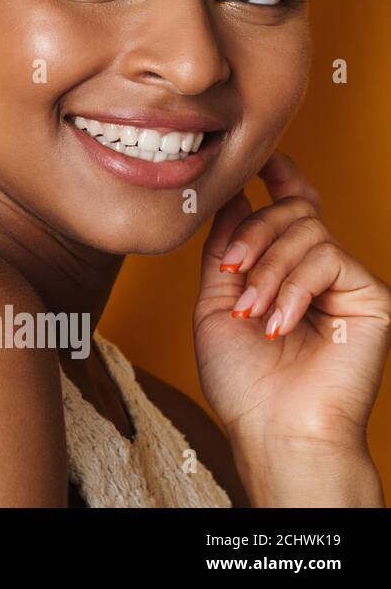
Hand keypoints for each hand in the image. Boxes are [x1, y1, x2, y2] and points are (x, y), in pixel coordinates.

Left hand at [195, 151, 390, 462]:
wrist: (275, 429)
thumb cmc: (243, 381)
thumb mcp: (215, 303)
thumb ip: (225, 250)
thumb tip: (233, 198)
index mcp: (285, 273)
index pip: (291, 212)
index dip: (281, 180)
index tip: (262, 159)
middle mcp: (320, 273)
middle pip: (292, 212)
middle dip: (253, 234)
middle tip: (234, 272)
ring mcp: (347, 283)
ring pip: (306, 231)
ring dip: (269, 271)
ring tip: (254, 314)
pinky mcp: (372, 297)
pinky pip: (328, 257)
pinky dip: (294, 286)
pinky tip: (280, 321)